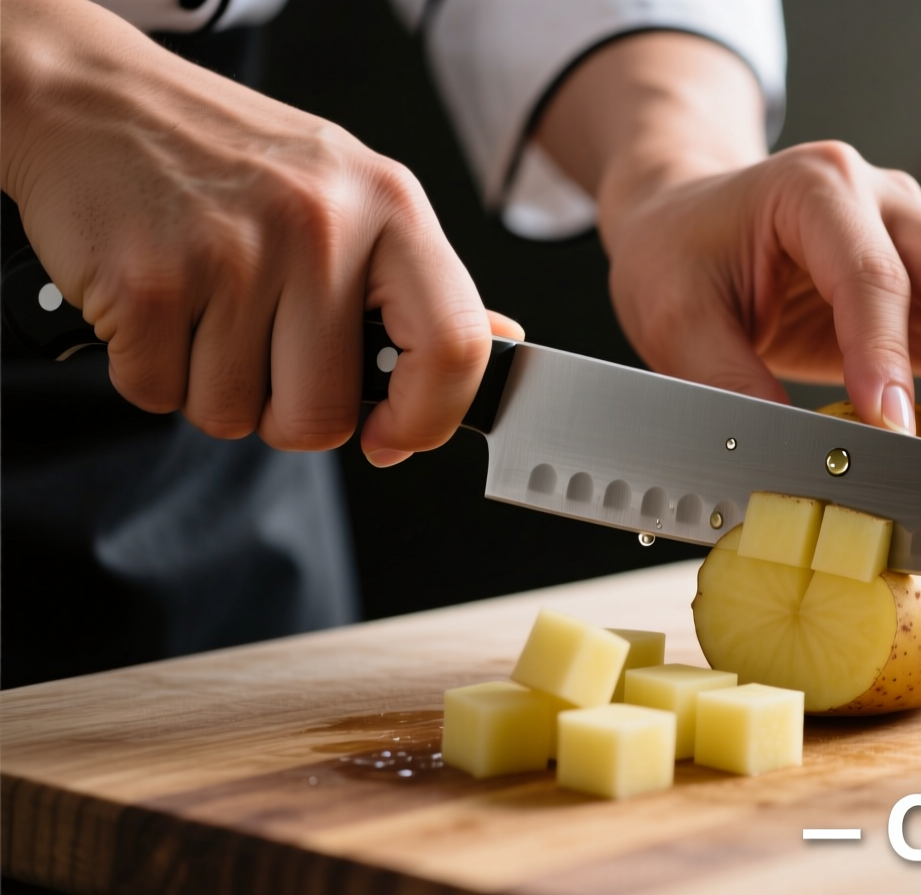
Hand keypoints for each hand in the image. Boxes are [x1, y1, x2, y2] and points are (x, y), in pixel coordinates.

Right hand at [0, 0, 518, 464]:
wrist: (92, 99)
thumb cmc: (231, 159)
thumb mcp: (350, 194)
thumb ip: (419, 282)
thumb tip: (497, 347)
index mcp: (391, 206)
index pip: (456, 347)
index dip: (429, 420)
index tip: (393, 438)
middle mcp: (322, 226)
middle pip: (323, 414)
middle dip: (284, 412)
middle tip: (260, 350)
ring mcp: (234, 253)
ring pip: (236, 415)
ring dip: (211, 387)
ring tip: (205, 308)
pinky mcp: (151, 283)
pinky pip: (161, 396)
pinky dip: (150, 371)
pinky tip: (159, 306)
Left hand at [540, 33, 920, 459]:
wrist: (687, 222)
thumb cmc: (680, 253)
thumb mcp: (675, 317)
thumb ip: (727, 383)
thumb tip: (792, 456)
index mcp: (817, 186)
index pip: (873, 274)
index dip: (886, 355)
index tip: (889, 428)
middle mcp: (886, 201)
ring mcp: (920, 239)